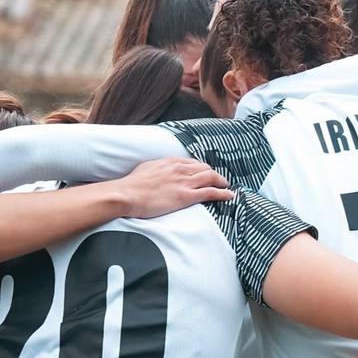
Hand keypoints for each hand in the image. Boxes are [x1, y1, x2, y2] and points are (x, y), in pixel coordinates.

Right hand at [113, 157, 233, 217]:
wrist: (127, 194)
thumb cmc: (132, 185)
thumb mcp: (146, 169)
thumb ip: (157, 168)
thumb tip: (157, 171)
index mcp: (171, 161)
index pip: (193, 162)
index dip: (201, 168)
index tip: (205, 172)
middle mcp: (181, 169)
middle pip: (205, 169)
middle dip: (214, 174)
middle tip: (219, 180)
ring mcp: (185, 182)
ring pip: (211, 177)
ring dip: (221, 182)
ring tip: (226, 186)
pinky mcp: (187, 196)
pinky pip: (211, 192)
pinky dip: (223, 193)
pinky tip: (229, 195)